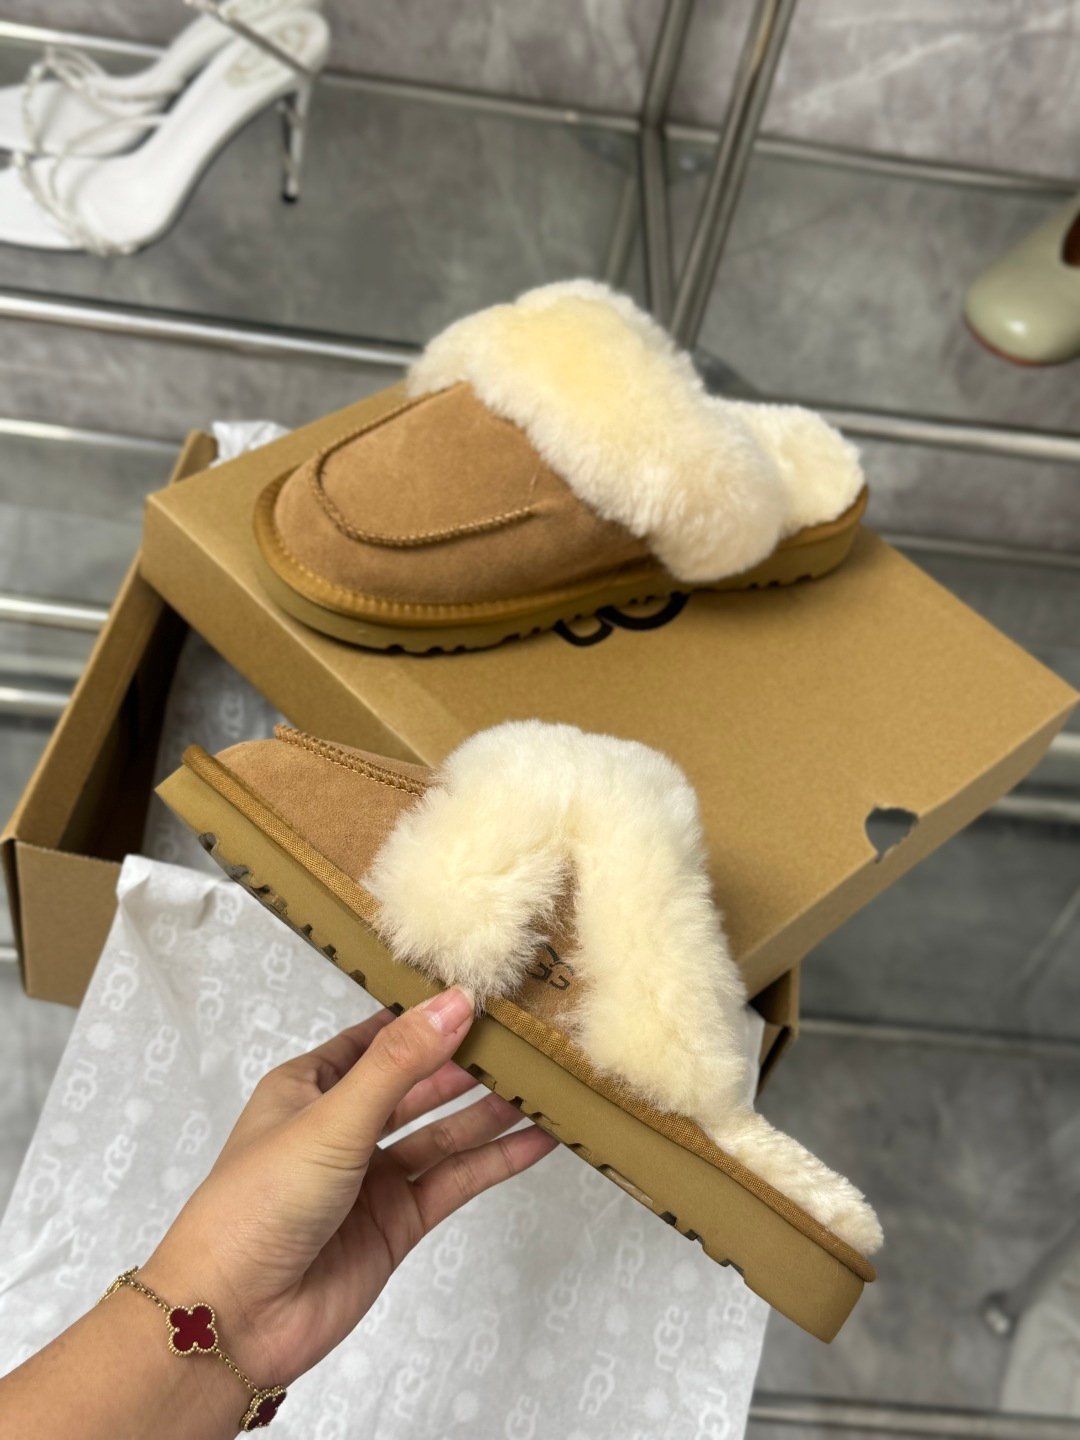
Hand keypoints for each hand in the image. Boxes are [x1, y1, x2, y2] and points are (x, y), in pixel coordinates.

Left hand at [143, 988, 555, 1386]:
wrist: (233, 1319)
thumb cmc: (257, 1203)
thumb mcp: (332, 1118)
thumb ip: (400, 1063)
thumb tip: (456, 1002)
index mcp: (310, 1086)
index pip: (379, 1036)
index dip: (427, 1015)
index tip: (483, 991)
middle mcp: (343, 1126)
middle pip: (419, 1083)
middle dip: (468, 1061)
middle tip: (527, 1037)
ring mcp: (372, 1177)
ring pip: (443, 1132)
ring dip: (490, 1110)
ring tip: (545, 1082)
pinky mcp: (397, 1224)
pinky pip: (455, 1181)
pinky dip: (496, 1160)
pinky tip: (536, 1139)